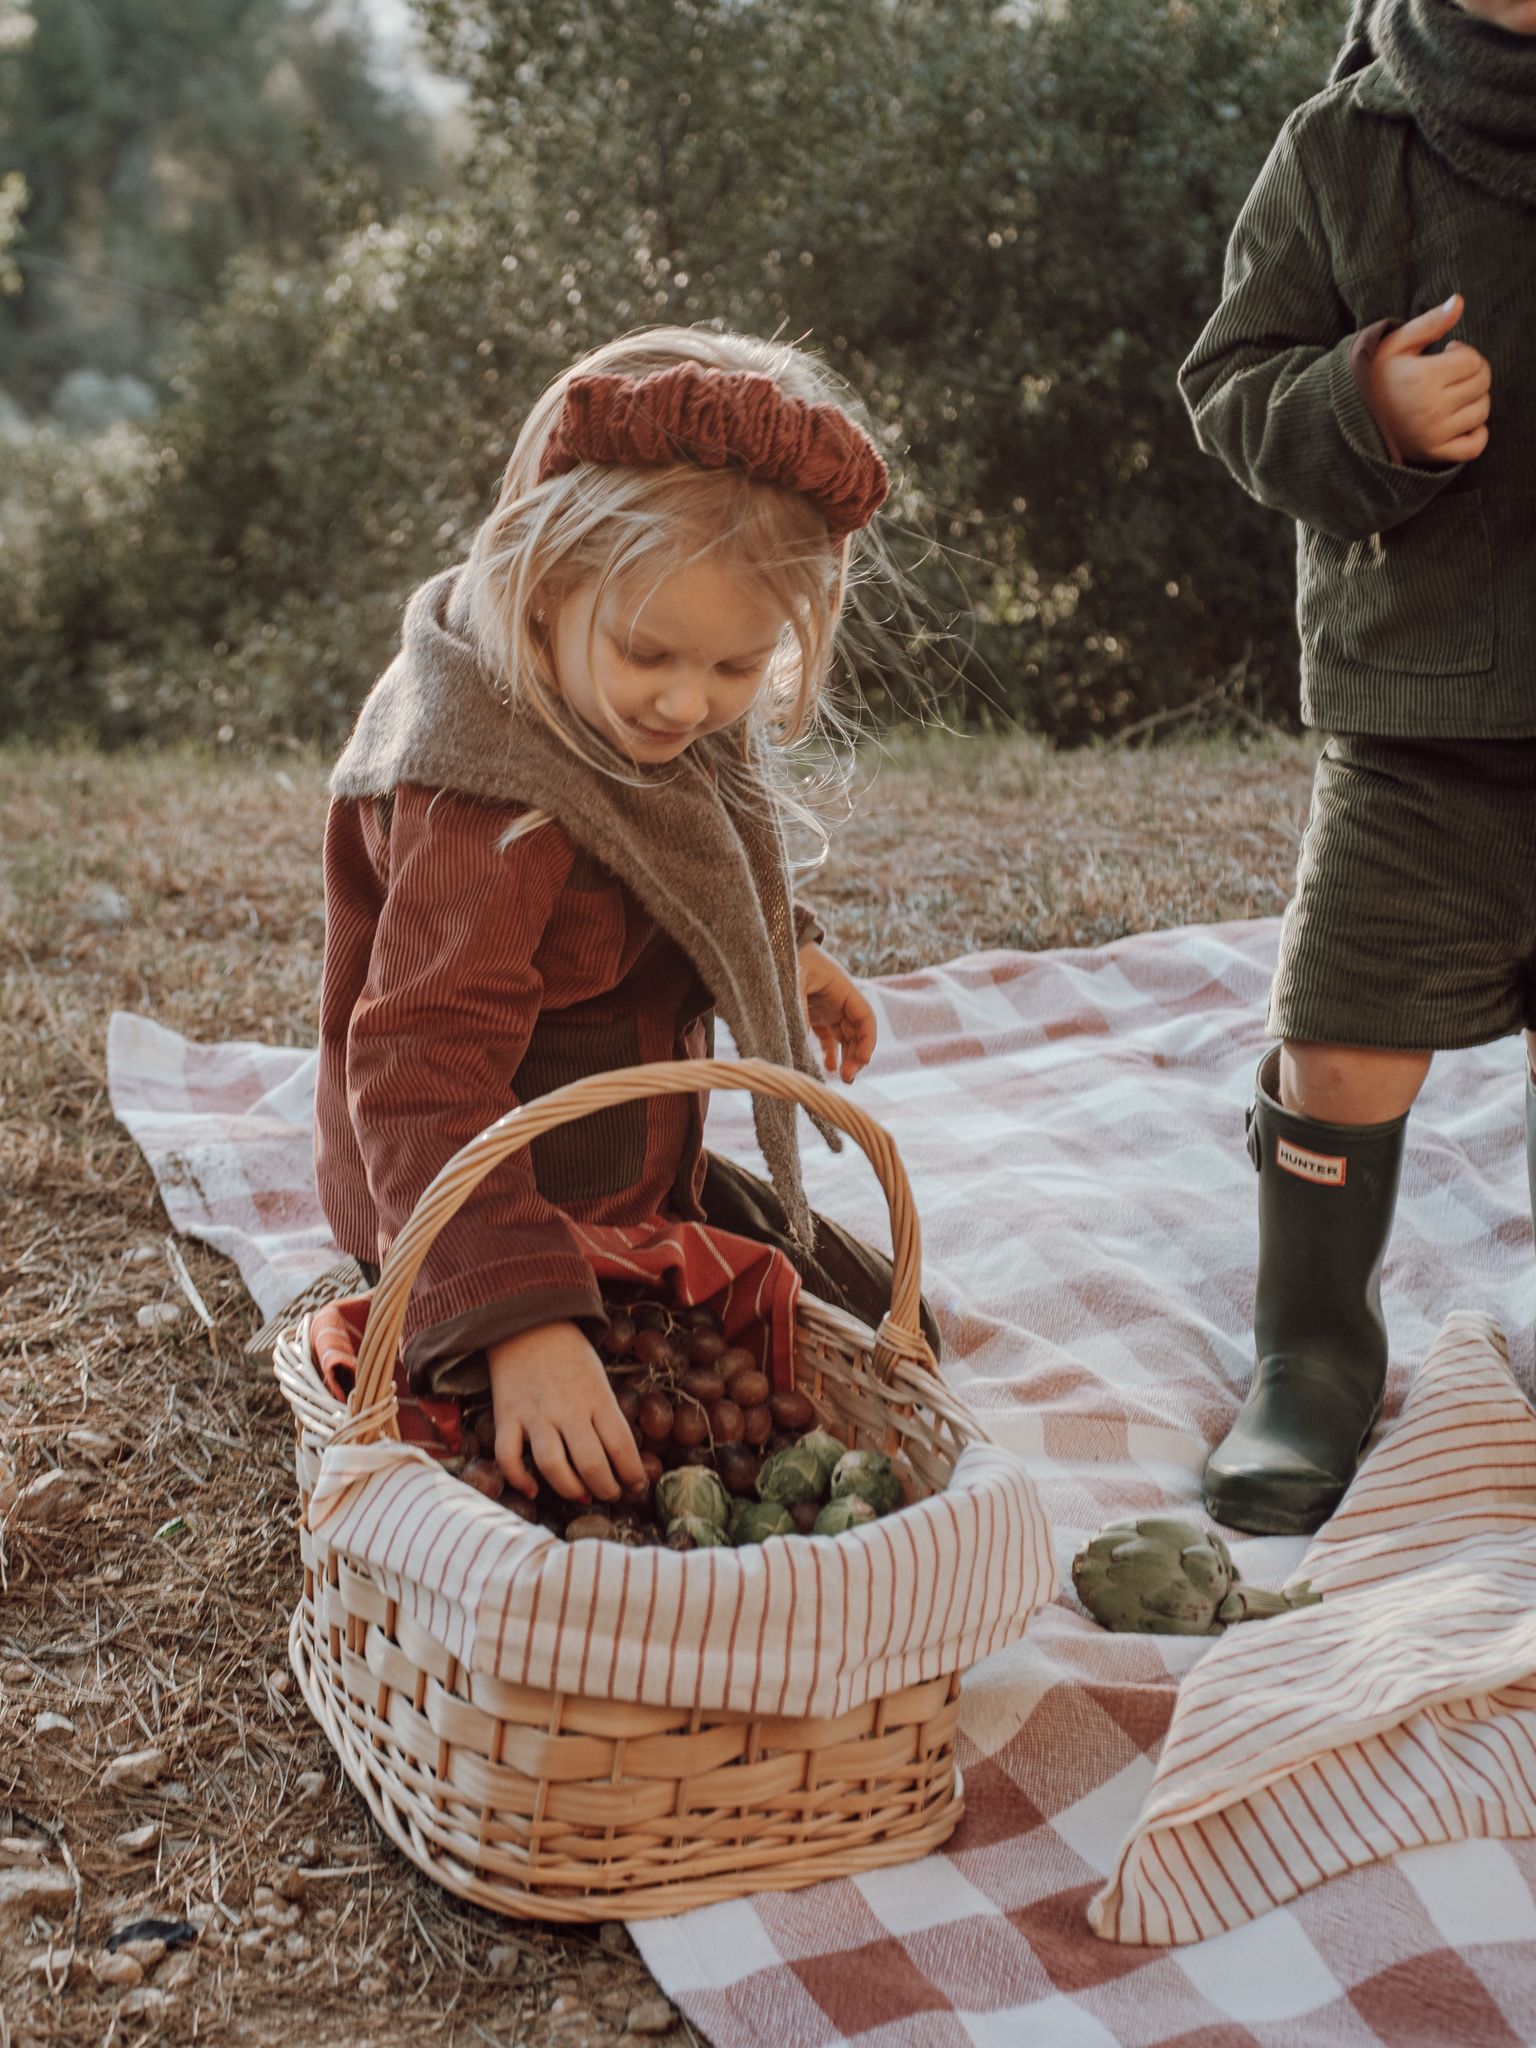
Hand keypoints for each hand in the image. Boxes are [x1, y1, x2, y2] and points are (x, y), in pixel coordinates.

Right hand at [487, 1320, 645, 1502]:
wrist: (528, 1325)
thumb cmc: (571, 1356)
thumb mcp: (599, 1380)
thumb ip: (606, 1416)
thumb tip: (620, 1460)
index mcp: (597, 1398)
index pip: (622, 1446)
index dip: (633, 1474)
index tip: (637, 1486)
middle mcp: (568, 1409)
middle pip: (591, 1464)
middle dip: (606, 1489)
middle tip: (611, 1494)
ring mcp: (535, 1414)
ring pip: (553, 1466)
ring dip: (570, 1490)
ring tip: (581, 1496)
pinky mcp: (506, 1416)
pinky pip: (508, 1457)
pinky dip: (519, 1480)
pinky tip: (534, 1490)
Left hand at [799, 942, 875, 1082]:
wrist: (776, 943)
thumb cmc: (786, 957)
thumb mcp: (793, 983)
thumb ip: (799, 1011)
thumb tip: (801, 1044)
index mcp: (842, 988)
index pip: (865, 1017)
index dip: (867, 1040)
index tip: (862, 1060)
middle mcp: (840, 1000)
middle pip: (858, 1032)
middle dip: (857, 1056)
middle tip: (848, 1077)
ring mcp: (828, 1008)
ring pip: (845, 1037)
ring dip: (847, 1057)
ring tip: (842, 1078)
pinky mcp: (816, 1014)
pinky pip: (829, 1037)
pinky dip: (831, 1052)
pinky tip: (828, 1068)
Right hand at [1367, 293, 1490, 465]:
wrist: (1347, 417)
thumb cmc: (1374, 376)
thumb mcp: (1395, 343)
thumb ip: (1430, 322)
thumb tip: (1460, 301)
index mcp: (1422, 379)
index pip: (1472, 360)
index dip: (1463, 351)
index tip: (1447, 352)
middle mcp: (1430, 409)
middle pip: (1481, 384)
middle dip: (1473, 372)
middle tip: (1451, 372)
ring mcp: (1433, 435)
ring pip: (1481, 411)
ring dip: (1474, 398)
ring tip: (1452, 393)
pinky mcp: (1433, 454)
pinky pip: (1474, 446)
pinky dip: (1477, 433)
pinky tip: (1462, 420)